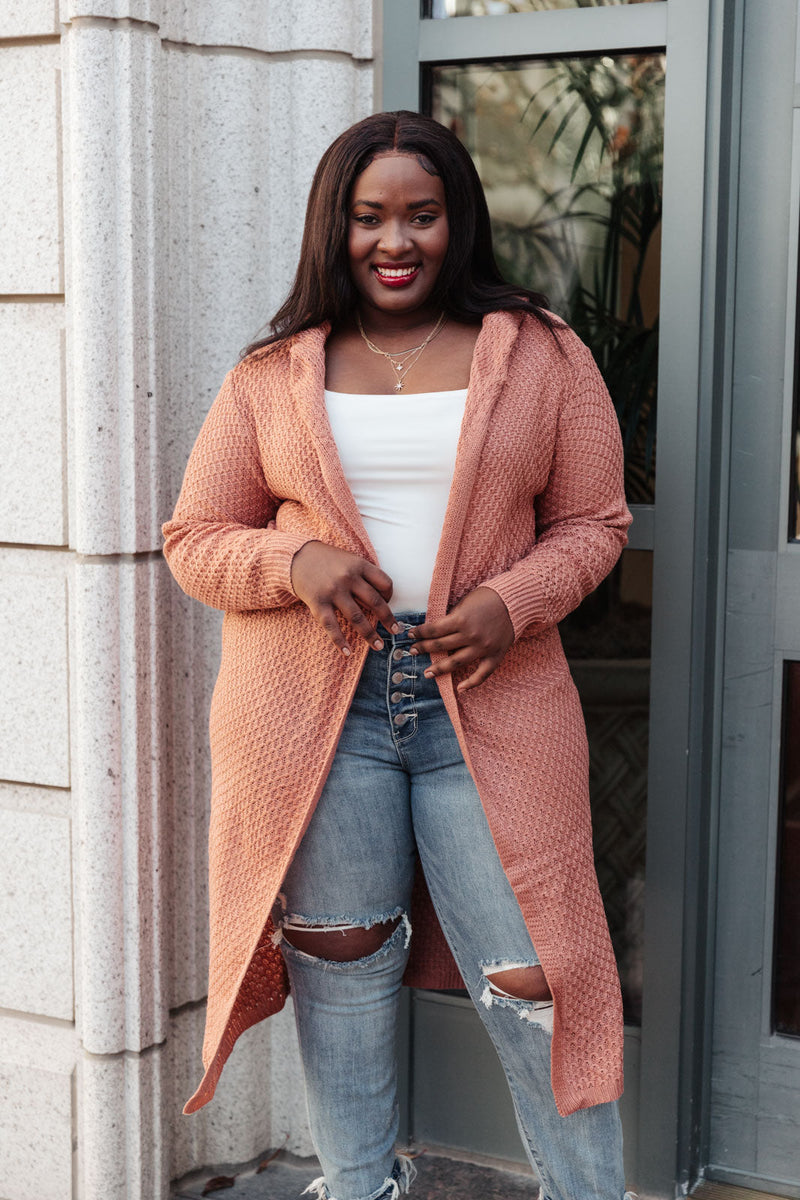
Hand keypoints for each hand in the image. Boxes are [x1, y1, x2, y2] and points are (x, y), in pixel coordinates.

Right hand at [290, 541, 397, 655]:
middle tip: (396, 631)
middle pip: (375, 602)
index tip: (388, 603)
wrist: (295, 557)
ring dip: (370, 635)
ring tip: (379, 646)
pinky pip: (332, 626)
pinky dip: (340, 641)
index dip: (390, 596)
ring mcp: (333, 591)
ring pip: (357, 618)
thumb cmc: (327, 560)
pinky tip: (348, 652)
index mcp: (359, 565)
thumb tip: (382, 598)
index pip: (384, 583)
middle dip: (388, 619)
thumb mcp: (349, 559)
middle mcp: (348, 578)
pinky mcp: (318, 603)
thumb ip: (364, 574)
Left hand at [408, 586, 513, 691]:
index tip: (411, 635)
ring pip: (457, 662)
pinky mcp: (496, 654)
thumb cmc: (489, 597)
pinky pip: (483, 673)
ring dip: (440, 668)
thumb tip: (437, 630)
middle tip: (412, 652)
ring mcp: (483, 647)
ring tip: (427, 673)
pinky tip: (460, 689)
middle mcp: (471, 635)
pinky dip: (472, 683)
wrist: (516, 600)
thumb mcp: (465, 602)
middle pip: (441, 646)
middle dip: (424, 648)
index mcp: (461, 619)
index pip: (434, 630)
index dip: (420, 633)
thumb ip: (453, 618)